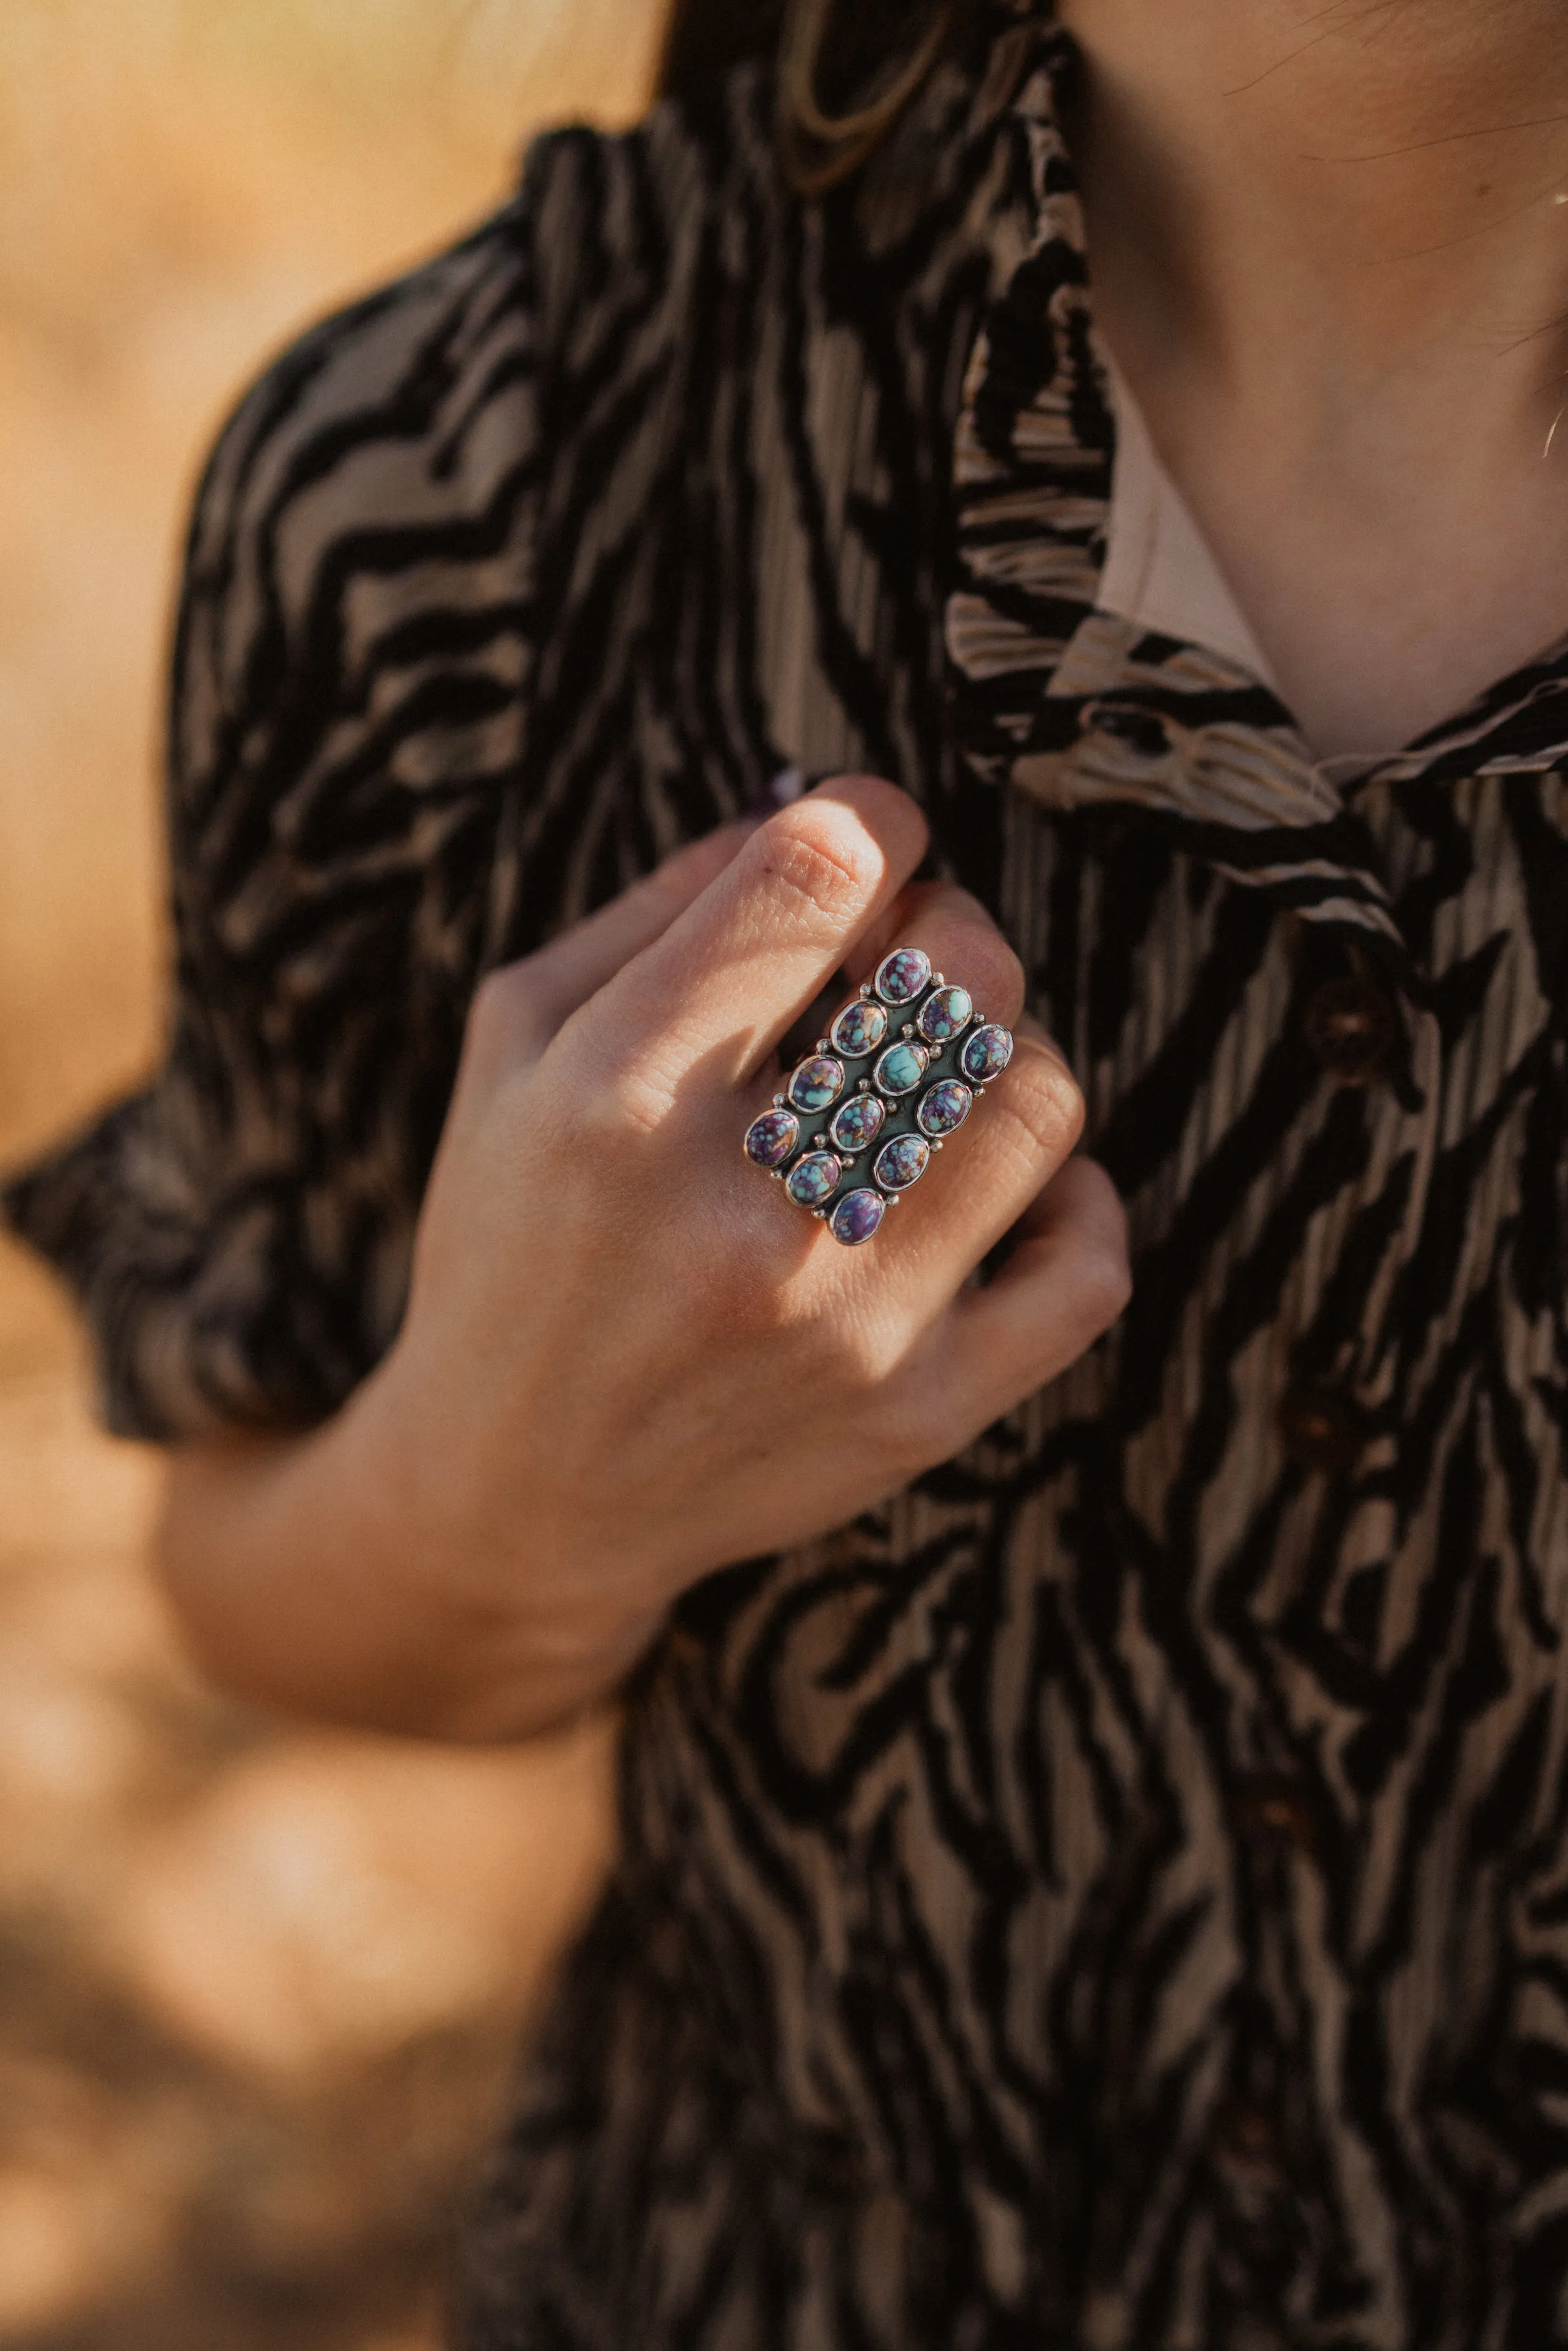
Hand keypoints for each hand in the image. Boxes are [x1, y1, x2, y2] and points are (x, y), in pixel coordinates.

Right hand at [361, 775, 1128, 1724]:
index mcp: (613, 1102)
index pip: (814, 880)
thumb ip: (650, 909)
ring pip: (1037, 1101)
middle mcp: (736, 1215)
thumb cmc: (513, 1243)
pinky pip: (1090, 1267)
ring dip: (1010, 1046)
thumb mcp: (512, 1050)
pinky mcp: (922, 1413)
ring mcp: (844, 1324)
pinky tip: (1005, 1185)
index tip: (865, 837)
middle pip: (955, 975)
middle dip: (947, 921)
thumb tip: (807, 808)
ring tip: (947, 1067)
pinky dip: (1073, 1196)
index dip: (867, 818)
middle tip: (905, 952)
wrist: (519, 1497)